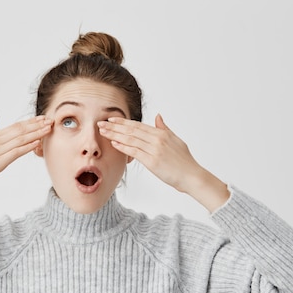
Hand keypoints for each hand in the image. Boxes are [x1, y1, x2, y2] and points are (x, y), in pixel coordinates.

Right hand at [0, 114, 51, 200]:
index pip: (15, 126)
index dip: (30, 122)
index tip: (41, 118)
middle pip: (20, 130)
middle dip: (36, 125)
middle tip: (50, 120)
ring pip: (20, 139)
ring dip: (36, 133)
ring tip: (48, 129)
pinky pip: (16, 152)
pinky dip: (27, 147)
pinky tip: (37, 143)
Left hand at [98, 114, 228, 211]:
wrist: (191, 176)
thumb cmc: (184, 161)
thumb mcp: (175, 140)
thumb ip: (164, 128)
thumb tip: (158, 116)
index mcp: (162, 133)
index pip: (138, 125)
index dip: (123, 122)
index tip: (111, 119)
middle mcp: (157, 139)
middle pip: (131, 130)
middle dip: (114, 126)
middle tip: (101, 123)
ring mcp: (154, 149)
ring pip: (130, 139)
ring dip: (115, 135)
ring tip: (103, 132)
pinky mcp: (152, 161)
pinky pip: (134, 152)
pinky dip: (123, 147)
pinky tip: (114, 143)